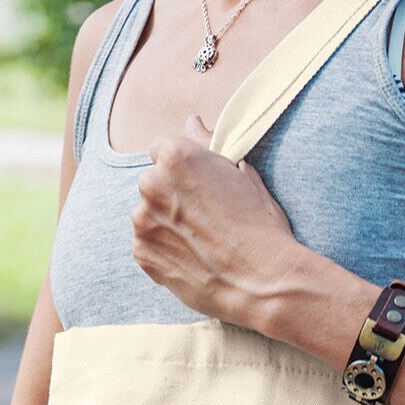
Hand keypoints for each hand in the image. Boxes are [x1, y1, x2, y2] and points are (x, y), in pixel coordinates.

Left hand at [132, 114, 302, 327]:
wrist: (262, 282)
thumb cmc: (260, 227)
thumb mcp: (243, 176)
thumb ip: (209, 146)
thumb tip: (192, 122)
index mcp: (176, 156)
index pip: (161, 149)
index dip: (181, 168)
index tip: (197, 186)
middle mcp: (152, 184)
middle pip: (152, 182)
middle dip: (171, 196)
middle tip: (204, 219)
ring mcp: (143, 221)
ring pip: (147, 215)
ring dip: (165, 224)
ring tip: (200, 243)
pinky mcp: (142, 254)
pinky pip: (146, 245)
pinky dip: (163, 251)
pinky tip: (192, 259)